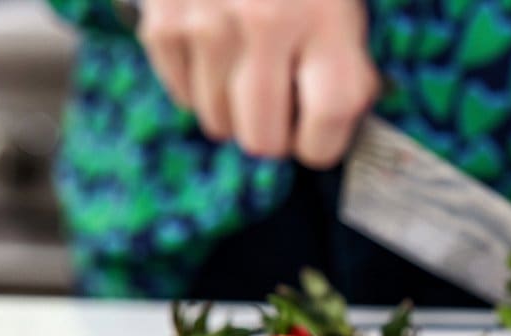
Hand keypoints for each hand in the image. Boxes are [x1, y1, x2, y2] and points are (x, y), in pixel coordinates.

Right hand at [138, 0, 378, 167]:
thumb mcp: (343, 5)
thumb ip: (345, 66)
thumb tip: (333, 133)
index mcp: (326, 21)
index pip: (326, 124)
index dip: (323, 146)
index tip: (317, 136)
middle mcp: (267, 24)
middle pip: (262, 139)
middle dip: (275, 135)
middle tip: (281, 108)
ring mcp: (209, 21)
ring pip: (218, 122)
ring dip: (235, 110)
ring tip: (248, 69)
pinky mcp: (164, 18)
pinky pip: (182, 94)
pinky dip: (199, 86)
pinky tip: (217, 53)